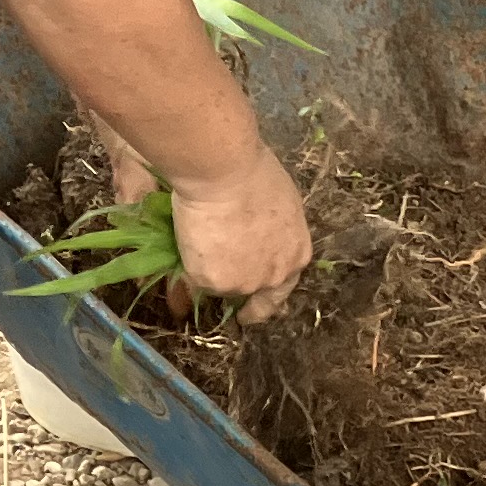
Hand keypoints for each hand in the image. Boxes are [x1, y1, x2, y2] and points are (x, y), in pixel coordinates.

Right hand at [163, 143, 313, 322]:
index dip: (270, 296)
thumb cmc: (253, 173)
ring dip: (216, 276)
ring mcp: (243, 283)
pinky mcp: (212, 282)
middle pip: (260, 300)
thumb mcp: (279, 204)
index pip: (285, 286)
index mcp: (296, 255)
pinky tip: (189, 243)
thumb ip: (275, 231)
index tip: (259, 305)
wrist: (222, 172)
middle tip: (238, 313)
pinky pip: (198, 280)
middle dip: (250, 310)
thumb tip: (261, 234)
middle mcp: (274, 277)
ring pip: (226, 286)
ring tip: (203, 247)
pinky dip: (192, 266)